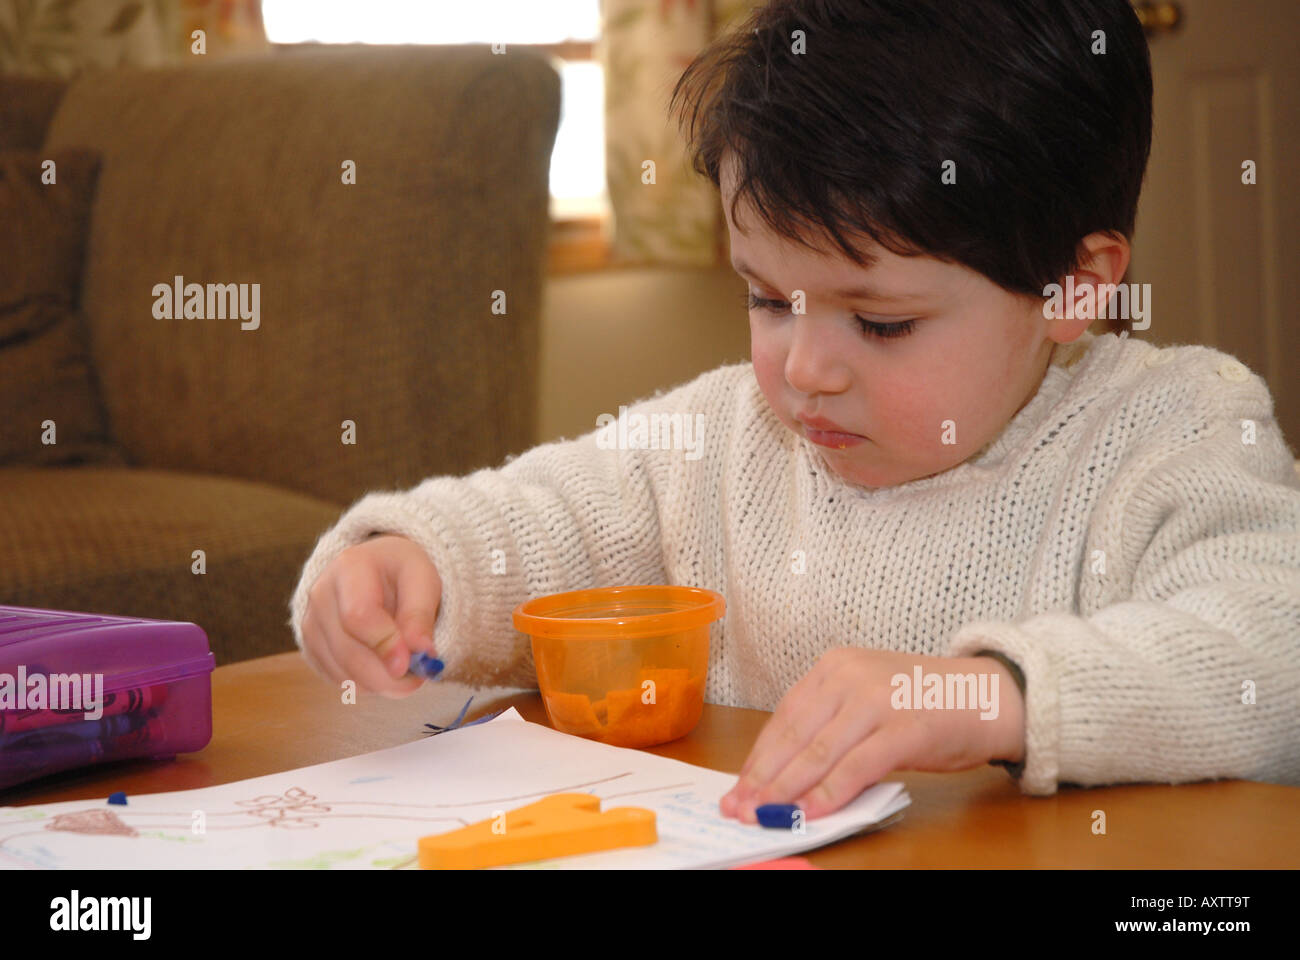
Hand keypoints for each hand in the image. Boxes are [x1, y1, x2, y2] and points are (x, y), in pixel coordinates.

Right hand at [300, 534, 442, 697]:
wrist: (377, 569)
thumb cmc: (401, 573)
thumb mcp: (423, 580)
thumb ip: (420, 615)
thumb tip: (421, 651)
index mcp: (350, 567)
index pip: (358, 616)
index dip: (385, 645)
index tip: (410, 664)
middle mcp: (321, 594)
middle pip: (348, 651)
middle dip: (386, 675)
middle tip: (417, 678)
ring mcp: (310, 622)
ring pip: (342, 671)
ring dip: (379, 682)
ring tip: (405, 668)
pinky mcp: (310, 646)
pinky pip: (337, 679)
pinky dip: (365, 683)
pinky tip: (383, 666)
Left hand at [719, 648, 1024, 821]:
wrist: (988, 695)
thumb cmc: (924, 703)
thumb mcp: (867, 702)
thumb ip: (830, 728)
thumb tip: (785, 775)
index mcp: (834, 667)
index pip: (783, 717)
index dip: (758, 756)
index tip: (737, 787)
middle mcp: (850, 676)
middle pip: (793, 735)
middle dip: (763, 778)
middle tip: (739, 809)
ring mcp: (877, 699)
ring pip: (818, 752)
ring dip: (788, 790)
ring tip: (766, 815)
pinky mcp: (905, 727)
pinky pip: (857, 765)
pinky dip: (830, 792)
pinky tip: (812, 812)